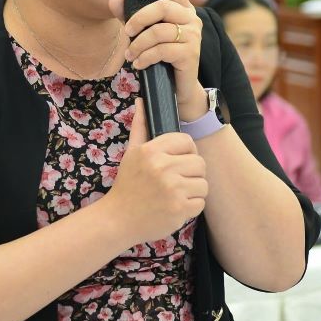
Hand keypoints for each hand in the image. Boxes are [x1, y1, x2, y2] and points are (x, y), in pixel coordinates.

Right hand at [104, 99, 207, 243]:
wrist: (118, 219)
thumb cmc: (127, 185)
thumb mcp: (131, 153)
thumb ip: (140, 127)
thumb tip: (141, 101)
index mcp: (152, 151)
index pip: (187, 141)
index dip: (187, 152)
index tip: (179, 162)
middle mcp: (163, 168)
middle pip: (200, 163)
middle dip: (192, 173)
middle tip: (178, 181)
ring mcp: (172, 189)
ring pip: (203, 184)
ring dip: (193, 191)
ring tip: (177, 194)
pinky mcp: (179, 209)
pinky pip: (201, 202)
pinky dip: (192, 207)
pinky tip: (176, 207)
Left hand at [108, 0, 205, 120]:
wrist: (179, 86)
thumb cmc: (161, 56)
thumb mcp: (144, 33)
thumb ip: (130, 16)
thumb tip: (113, 0)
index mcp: (182, 8)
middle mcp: (191, 19)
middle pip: (163, 7)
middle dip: (139, 18)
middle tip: (126, 32)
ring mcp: (193, 36)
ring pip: (160, 31)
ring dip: (139, 44)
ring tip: (130, 55)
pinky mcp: (191, 53)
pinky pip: (162, 50)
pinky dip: (145, 57)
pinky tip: (138, 64)